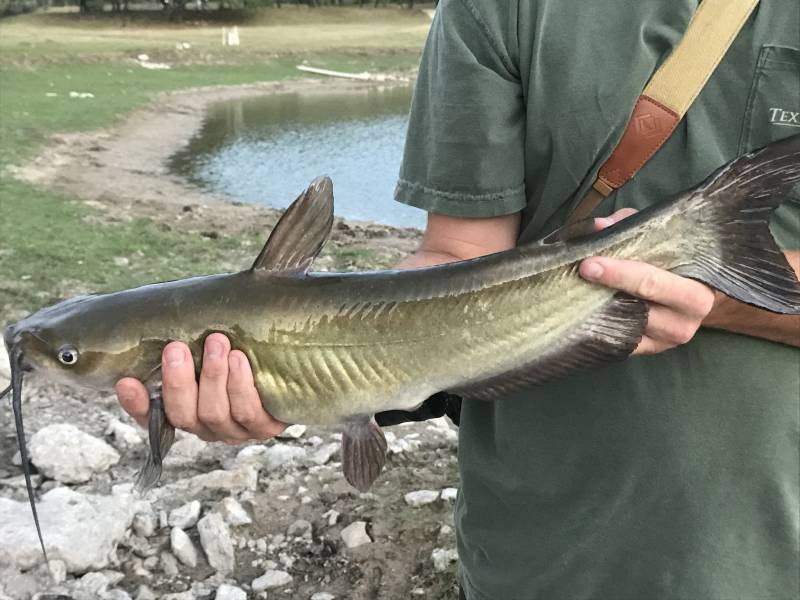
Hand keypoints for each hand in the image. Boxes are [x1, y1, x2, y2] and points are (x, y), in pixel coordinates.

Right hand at [115, 333, 286, 442]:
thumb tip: (164, 305)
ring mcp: (235, 430)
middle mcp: (206, 425)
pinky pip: (251, 414)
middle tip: (176, 348)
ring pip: (215, 413)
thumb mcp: (208, 340)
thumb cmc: (241, 345)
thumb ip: (188, 332)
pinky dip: (242, 386)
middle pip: (183, 415)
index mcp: (184, 409)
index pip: (150, 416)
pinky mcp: (266, 427)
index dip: (136, 404)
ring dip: (213, 377)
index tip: (127, 382)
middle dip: (178, 382)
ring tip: (217, 344)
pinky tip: (239, 361)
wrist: (291, 363)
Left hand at [579, 208, 715, 354]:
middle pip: (640, 307)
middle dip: (608, 287)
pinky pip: (620, 342)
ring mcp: (666, 340)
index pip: (655, 282)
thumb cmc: (672, 261)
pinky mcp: (648, 351)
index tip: (589, 263)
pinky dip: (601, 326)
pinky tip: (584, 311)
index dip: (620, 273)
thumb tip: (598, 227)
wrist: (688, 295)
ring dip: (599, 309)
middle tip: (581, 271)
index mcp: (698, 291)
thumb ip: (629, 226)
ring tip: (576, 290)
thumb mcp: (658, 237)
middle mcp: (687, 321)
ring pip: (627, 328)